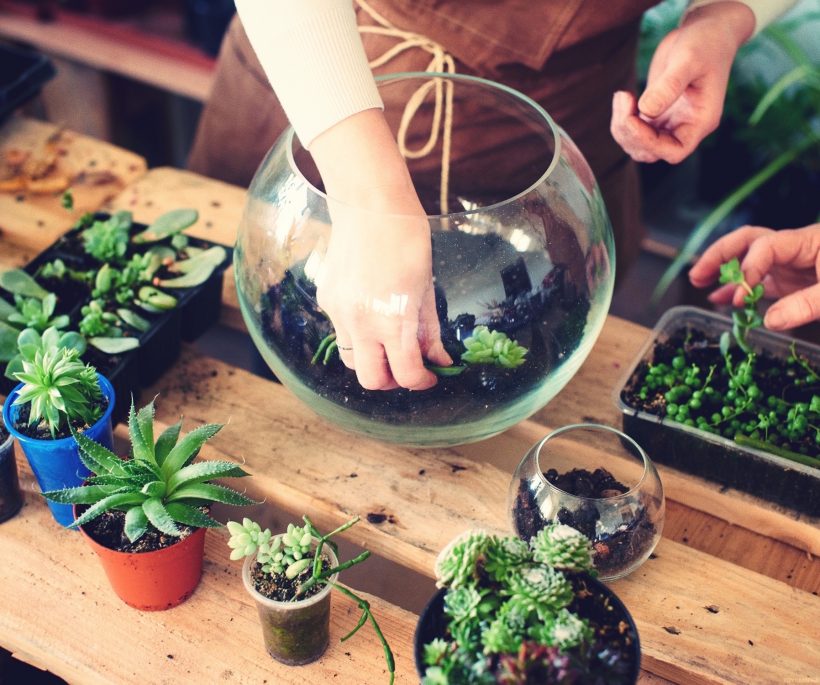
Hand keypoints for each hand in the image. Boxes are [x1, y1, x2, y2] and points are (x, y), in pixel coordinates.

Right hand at [310, 109, 450, 389]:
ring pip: (352, 359)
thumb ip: (429, 329)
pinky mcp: (327, 300)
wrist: (369, 204)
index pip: (406, 374)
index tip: (430, 376)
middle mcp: (361, 323)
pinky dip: (359, 335)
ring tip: (389, 342)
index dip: (422, 382)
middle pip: (371, 380)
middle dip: (391, 381)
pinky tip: (372, 312)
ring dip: (372, 360)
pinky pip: (342, 332)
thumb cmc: (407, 239)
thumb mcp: (427, 286)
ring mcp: (339, 313)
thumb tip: (439, 359)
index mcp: (393, 319)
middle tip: (407, 366)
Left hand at [611, 1, 753, 163]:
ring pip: (638, 144)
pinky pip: (634, 130)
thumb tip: (645, 110)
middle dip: (630, 133)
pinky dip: (622, 119)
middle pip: (651, 151)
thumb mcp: (689, 60)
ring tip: (622, 96)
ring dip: (622, 127)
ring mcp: (670, 122)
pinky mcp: (656, 113)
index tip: (633, 119)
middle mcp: (685, 127)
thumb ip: (669, 86)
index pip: (675, 151)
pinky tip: (622, 97)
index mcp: (701, 121)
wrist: (706, 32)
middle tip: (623, 99)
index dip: (650, 143)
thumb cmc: (706, 43)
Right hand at [689, 223, 819, 329]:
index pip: (765, 246)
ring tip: (698, 281)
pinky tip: (718, 298)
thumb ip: (805, 305)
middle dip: (719, 256)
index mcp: (808, 242)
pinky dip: (736, 288)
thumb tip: (770, 321)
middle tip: (697, 275)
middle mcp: (794, 248)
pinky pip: (757, 281)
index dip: (747, 270)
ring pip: (747, 258)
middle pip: (747, 241)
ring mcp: (790, 264)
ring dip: (721, 268)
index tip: (739, 298)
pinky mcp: (790, 280)